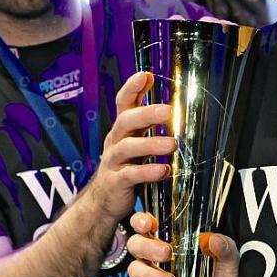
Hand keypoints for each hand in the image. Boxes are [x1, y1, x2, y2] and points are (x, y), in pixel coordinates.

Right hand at [81, 72, 175, 219]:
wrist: (103, 201)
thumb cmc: (126, 168)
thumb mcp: (136, 143)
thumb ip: (148, 125)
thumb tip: (173, 105)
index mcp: (122, 129)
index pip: (123, 103)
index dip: (132, 88)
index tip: (145, 75)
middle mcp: (115, 141)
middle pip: (126, 121)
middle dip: (146, 113)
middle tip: (169, 111)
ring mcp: (113, 161)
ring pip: (128, 147)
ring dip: (151, 143)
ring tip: (172, 144)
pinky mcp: (115, 182)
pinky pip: (130, 175)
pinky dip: (147, 172)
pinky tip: (163, 170)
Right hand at [127, 216, 238, 276]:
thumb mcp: (227, 263)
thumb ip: (225, 248)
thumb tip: (214, 240)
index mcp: (170, 241)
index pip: (146, 224)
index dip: (141, 220)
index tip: (148, 224)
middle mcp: (155, 257)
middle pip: (136, 244)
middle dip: (146, 247)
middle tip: (166, 253)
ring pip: (135, 269)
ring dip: (149, 275)